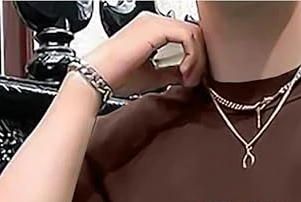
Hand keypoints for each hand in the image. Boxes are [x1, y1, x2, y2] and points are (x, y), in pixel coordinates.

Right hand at [82, 11, 205, 97]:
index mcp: (152, 29)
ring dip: (197, 60)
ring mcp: (154, 22)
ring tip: (188, 79)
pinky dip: (192, 56)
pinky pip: (187, 37)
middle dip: (200, 59)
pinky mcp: (155, 28)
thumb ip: (172, 73)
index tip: (191, 79)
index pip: (186, 36)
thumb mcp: (155, 76)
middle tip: (193, 80)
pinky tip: (184, 72)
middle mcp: (154, 22)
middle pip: (193, 32)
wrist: (100, 76)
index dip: (196, 58)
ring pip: (193, 33)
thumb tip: (188, 76)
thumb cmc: (118, 76)